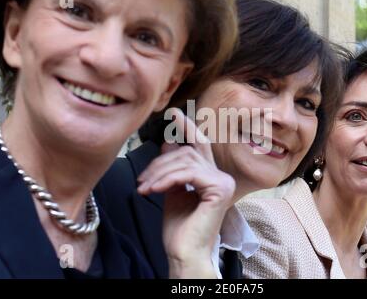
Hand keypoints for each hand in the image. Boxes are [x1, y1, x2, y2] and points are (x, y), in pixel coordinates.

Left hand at [137, 109, 235, 277]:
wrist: (183, 253)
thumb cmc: (179, 228)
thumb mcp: (171, 191)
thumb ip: (172, 168)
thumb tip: (168, 144)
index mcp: (212, 177)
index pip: (200, 145)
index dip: (187, 127)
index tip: (174, 113)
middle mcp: (222, 177)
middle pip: (188, 153)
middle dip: (161, 163)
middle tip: (142, 179)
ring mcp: (224, 182)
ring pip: (186, 161)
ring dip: (159, 173)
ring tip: (144, 188)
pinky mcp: (220, 189)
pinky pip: (188, 173)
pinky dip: (167, 179)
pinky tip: (153, 190)